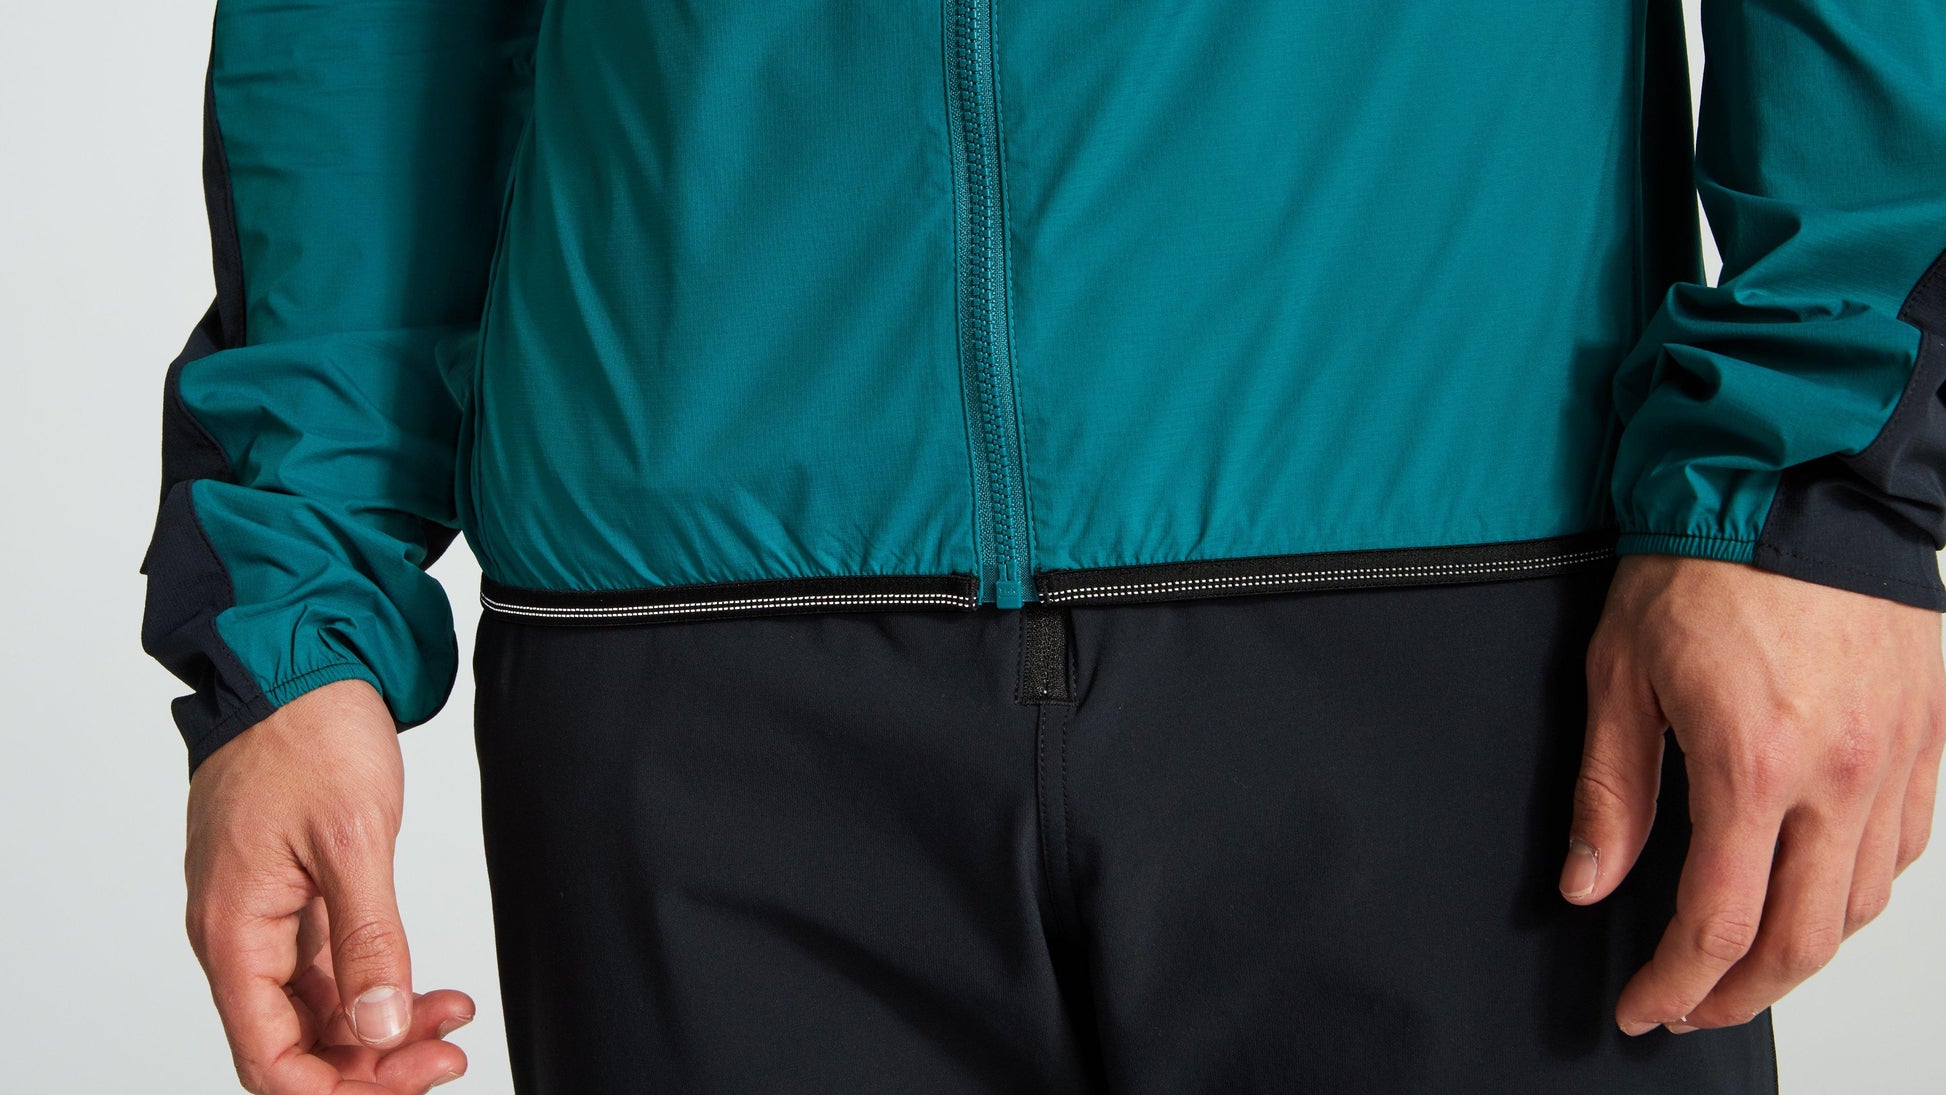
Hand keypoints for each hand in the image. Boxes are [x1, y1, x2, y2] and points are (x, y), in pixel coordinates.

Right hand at [185, 679, 473, 1092]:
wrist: (299, 665)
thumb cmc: (309, 734)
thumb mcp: (353, 840)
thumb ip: (368, 941)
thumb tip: (380, 1027)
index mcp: (235, 932)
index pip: (270, 1059)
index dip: (339, 1088)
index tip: (412, 1075)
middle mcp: (240, 936)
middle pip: (296, 1045)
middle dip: (372, 1062)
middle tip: (448, 1055)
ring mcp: (266, 919)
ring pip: (318, 1012)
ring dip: (382, 1027)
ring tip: (452, 1018)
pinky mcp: (292, 898)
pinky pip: (329, 970)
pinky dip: (377, 986)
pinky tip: (429, 990)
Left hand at [1562, 555, 1944, 1034]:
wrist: (1796, 480)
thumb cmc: (1701, 564)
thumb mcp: (1620, 675)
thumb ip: (1610, 792)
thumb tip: (1589, 884)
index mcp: (1754, 766)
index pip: (1719, 925)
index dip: (1677, 985)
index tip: (1645, 1007)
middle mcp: (1841, 777)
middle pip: (1804, 939)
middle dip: (1742, 994)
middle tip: (1692, 1005)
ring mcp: (1896, 759)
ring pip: (1863, 903)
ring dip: (1803, 950)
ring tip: (1746, 959)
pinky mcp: (1928, 734)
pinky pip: (1907, 847)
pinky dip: (1860, 890)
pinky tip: (1816, 889)